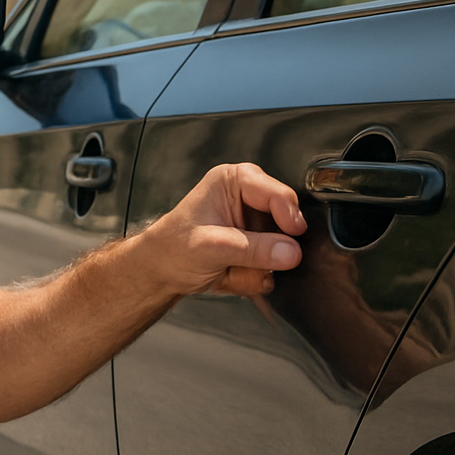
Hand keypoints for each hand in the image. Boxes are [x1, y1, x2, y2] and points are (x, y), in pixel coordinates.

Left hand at [136, 162, 306, 297]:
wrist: (161, 271)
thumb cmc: (173, 247)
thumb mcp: (211, 246)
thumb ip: (252, 249)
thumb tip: (291, 252)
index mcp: (233, 181)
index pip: (277, 193)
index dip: (288, 216)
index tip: (292, 235)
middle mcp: (247, 197)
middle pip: (287, 220)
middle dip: (272, 245)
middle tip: (249, 259)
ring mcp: (255, 223)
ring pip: (283, 246)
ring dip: (262, 264)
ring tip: (232, 266)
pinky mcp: (257, 245)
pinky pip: (274, 264)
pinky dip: (257, 274)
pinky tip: (233, 273)